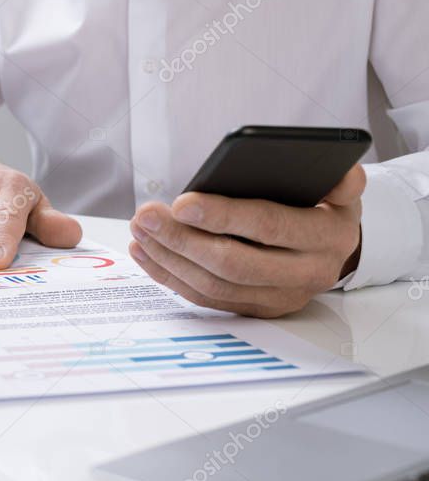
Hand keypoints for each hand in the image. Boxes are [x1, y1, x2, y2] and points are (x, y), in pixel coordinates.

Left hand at [128, 164, 364, 317]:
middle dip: (182, 239)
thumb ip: (341, 179)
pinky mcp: (254, 309)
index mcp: (327, 237)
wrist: (333, 249)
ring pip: (214, 284)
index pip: (268, 227)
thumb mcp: (341, 188)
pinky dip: (170, 276)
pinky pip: (205, 298)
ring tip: (140, 229)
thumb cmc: (323, 207)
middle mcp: (306, 274)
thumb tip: (338, 171)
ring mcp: (278, 298)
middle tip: (146, 216)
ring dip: (168, 258)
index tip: (181, 203)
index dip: (223, 216)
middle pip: (232, 263)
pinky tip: (146, 251)